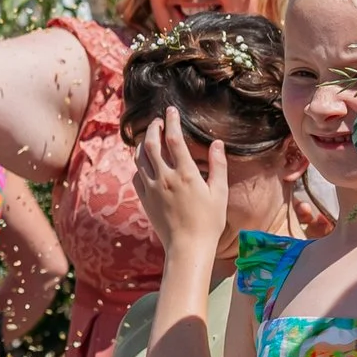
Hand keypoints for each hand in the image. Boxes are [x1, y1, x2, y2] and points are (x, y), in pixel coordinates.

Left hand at [135, 109, 230, 257]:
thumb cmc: (209, 220)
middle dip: (154, 128)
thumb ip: (218, 165)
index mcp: (185, 174)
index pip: (174, 139)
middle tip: (157, 120)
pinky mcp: (144, 198)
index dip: (171, 122)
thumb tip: (217, 143)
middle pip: (152, 144)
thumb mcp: (220, 192)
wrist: (187, 245)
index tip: (171, 110)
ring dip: (143, 143)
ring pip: (140, 158)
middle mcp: (165, 177)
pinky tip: (144, 161)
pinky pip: (137, 174)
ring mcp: (152, 188)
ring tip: (149, 136)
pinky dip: (139, 163)